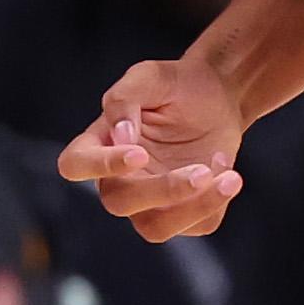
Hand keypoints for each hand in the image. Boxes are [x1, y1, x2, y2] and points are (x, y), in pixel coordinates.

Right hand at [59, 54, 250, 243]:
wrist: (220, 98)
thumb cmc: (178, 85)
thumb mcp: (151, 77)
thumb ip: (124, 98)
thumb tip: (120, 135)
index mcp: (100, 143)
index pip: (75, 165)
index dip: (100, 166)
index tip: (139, 153)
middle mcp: (118, 179)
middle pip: (118, 202)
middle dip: (162, 190)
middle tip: (201, 171)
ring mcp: (149, 202)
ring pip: (154, 228)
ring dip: (191, 208)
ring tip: (228, 178)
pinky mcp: (184, 215)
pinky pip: (196, 226)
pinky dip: (215, 203)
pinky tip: (229, 174)